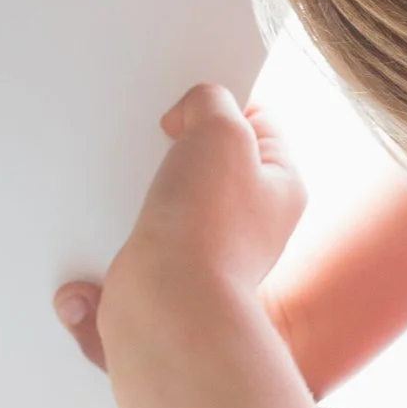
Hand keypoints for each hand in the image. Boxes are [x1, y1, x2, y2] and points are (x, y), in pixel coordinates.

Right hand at [58, 86, 306, 378]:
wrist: (165, 307)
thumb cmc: (204, 228)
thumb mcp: (220, 128)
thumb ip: (211, 101)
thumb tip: (189, 117)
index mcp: (282, 186)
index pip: (260, 122)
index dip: (223, 104)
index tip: (194, 106)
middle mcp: (253, 220)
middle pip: (215, 157)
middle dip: (181, 143)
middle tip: (164, 141)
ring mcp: (211, 246)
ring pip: (177, 192)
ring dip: (150, 183)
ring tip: (141, 181)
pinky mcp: (170, 267)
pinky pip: (146, 229)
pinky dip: (126, 222)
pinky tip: (124, 218)